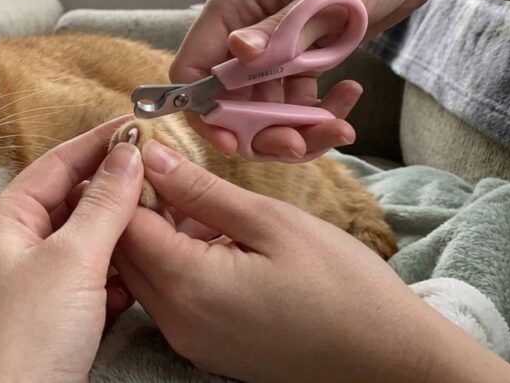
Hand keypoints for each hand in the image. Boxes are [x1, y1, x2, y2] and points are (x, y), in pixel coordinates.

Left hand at [0, 118, 142, 382]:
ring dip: (121, 236)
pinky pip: (90, 280)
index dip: (101, 142)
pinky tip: (141, 277)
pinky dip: (116, 276)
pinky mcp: (52, 316)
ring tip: (163, 224)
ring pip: (86, 243)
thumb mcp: (72, 260)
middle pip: (74, 200)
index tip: (142, 125)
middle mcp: (16, 244)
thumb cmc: (25, 336)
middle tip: (163, 178)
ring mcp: (34, 282)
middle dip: (117, 192)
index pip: (59, 163)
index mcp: (6, 218)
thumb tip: (129, 154)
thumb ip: (104, 204)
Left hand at [112, 140, 509, 382]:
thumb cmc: (342, 285)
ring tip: (205, 207)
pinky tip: (216, 241)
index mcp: (189, 285)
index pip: (122, 224)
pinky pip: (168, 297)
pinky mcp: (202, 347)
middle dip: (137, 206)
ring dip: (160, 235)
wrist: (387, 358)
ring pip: (144, 274)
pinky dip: (177, 263)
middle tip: (175, 172)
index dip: (127, 182)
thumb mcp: (271, 221)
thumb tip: (153, 158)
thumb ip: (201, 191)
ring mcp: (187, 340)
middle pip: (125, 252)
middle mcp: (175, 320)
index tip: (147, 150)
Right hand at [173, 0, 509, 159]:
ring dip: (295, 128)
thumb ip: (282, 27)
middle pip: (227, 99)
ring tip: (339, 127)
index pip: (193, 68)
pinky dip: (316, 113)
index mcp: (234, 3)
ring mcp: (269, 45)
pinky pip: (292, 102)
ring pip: (262, 109)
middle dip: (260, 129)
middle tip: (298, 144)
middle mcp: (243, 27)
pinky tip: (348, 96)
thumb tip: (236, 50)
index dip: (206, 110)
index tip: (235, 143)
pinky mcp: (297, 58)